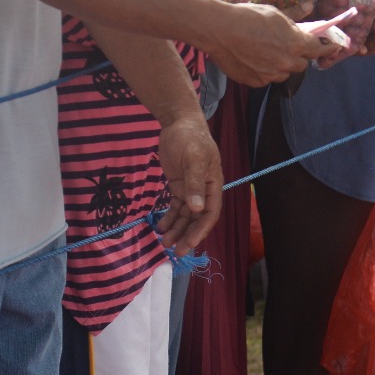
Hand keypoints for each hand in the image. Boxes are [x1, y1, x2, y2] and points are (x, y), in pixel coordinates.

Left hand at [155, 116, 222, 254]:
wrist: (178, 122)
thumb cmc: (190, 138)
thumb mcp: (193, 158)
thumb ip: (194, 183)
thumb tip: (197, 209)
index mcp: (213, 185)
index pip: (210, 214)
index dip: (200, 230)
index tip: (188, 244)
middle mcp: (203, 190)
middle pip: (197, 219)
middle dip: (187, 235)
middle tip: (175, 252)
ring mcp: (190, 189)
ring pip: (185, 215)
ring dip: (177, 229)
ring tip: (164, 242)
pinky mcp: (178, 185)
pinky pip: (175, 206)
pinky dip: (169, 217)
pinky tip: (161, 227)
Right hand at [206, 2, 331, 85]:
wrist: (219, 30)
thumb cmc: (247, 16)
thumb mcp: (274, 13)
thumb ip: (294, 16)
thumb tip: (309, 6)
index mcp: (295, 43)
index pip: (319, 49)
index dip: (326, 48)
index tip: (333, 47)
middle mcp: (286, 62)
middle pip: (301, 65)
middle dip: (298, 56)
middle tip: (287, 47)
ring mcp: (271, 74)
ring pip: (284, 73)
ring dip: (281, 65)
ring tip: (266, 52)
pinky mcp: (256, 82)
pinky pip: (267, 78)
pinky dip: (265, 71)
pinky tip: (254, 58)